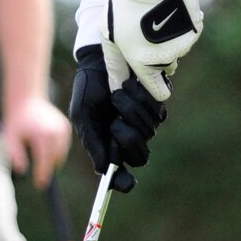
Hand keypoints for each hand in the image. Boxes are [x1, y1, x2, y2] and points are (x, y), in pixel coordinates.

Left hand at [0, 94, 71, 188]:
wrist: (26, 100)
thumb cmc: (16, 120)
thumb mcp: (10, 138)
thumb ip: (16, 155)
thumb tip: (22, 170)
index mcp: (43, 136)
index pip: (45, 162)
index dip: (42, 176)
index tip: (40, 185)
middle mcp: (56, 133)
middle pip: (55, 161)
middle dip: (47, 168)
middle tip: (38, 173)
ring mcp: (63, 130)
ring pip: (61, 155)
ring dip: (52, 159)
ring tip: (38, 153)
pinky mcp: (66, 128)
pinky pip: (63, 147)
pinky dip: (56, 150)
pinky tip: (44, 145)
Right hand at [68, 45, 166, 193]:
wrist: (101, 57)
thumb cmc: (89, 85)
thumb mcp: (83, 113)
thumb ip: (93, 141)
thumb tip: (103, 169)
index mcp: (108, 145)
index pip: (120, 173)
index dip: (123, 182)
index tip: (126, 183)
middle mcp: (128, 137)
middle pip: (140, 157)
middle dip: (128, 140)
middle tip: (115, 123)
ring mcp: (144, 123)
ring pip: (149, 132)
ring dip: (130, 111)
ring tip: (117, 93)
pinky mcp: (155, 106)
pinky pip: (157, 113)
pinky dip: (141, 99)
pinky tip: (130, 85)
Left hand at [103, 0, 202, 102]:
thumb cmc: (124, 6)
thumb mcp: (110, 36)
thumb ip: (115, 66)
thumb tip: (116, 89)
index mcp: (145, 64)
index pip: (159, 93)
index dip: (154, 86)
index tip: (149, 76)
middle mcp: (167, 58)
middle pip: (166, 68)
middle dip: (157, 57)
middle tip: (145, 33)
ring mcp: (183, 44)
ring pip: (177, 52)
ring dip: (169, 42)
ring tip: (155, 19)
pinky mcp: (196, 29)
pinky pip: (188, 36)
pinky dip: (180, 29)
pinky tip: (169, 12)